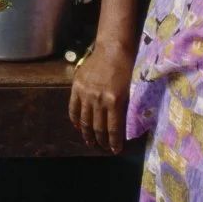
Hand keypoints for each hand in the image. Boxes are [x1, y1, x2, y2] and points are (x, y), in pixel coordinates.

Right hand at [68, 39, 134, 153]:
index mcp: (115, 101)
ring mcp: (86, 94)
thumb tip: (118, 126)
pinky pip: (73, 107)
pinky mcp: (77, 87)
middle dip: (101, 140)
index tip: (115, 151)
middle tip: (103, 147)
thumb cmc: (125, 70)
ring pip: (85, 120)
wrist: (112, 50)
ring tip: (90, 142)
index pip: (113, 128)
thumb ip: (122, 108)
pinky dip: (75, 119)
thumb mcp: (128, 91)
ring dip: (87, 133)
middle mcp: (99, 100)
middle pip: (98, 127)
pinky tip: (77, 126)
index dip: (114, 142)